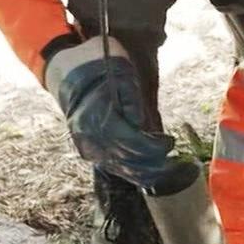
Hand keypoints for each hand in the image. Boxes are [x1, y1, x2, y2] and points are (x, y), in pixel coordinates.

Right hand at [51, 45, 193, 191]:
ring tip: (164, 169)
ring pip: (118, 168)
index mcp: (100, 117)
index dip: (154, 146)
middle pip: (126, 159)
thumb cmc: (102, 71)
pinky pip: (110, 166)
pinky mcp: (87, 150)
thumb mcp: (123, 76)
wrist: (72, 73)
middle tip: (171, 159)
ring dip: (143, 172)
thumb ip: (131, 101)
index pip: (132, 141)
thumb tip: (140, 125)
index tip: (170, 142)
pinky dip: (129, 171)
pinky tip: (145, 173)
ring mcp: (86, 145)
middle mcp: (90, 136)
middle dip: (153, 163)